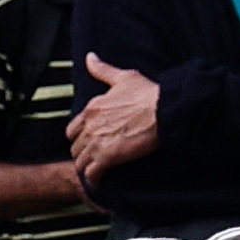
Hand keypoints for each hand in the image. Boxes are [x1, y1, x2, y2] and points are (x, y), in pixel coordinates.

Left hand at [69, 57, 166, 179]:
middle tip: (94, 157)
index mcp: (92, 108)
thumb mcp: (124, 77)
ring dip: (87, 167)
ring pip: (80, 162)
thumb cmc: (148, 93)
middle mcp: (90, 126)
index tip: (91, 139)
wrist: (165, 110)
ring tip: (97, 172)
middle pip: (75, 147)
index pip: (73, 128)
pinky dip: (94, 180)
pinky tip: (99, 183)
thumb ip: (102, 70)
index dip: (80, 136)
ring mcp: (96, 143)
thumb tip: (89, 57)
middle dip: (83, 152)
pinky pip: (91, 175)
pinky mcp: (106, 158)